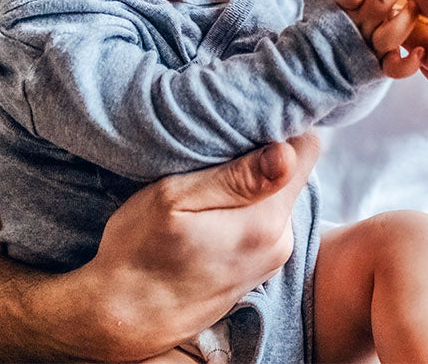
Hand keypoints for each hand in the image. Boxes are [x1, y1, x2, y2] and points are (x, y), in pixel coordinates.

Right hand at [0, 137, 318, 361]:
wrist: (119, 321)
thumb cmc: (137, 254)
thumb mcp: (173, 202)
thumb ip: (235, 177)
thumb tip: (287, 152)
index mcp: (266, 220)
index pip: (307, 147)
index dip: (284, 119)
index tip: (254, 106)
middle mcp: (280, 241)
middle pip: (295, 169)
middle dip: (266, 146)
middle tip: (225, 132)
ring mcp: (270, 258)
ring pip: (278, 192)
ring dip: (255, 176)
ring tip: (215, 164)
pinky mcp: (257, 267)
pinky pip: (265, 218)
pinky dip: (247, 202)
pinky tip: (214, 198)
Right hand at [303, 0, 422, 77]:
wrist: (315, 67)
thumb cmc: (320, 27)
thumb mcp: (314, 0)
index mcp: (342, 8)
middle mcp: (359, 26)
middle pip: (379, 3)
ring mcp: (370, 47)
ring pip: (391, 34)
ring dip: (406, 19)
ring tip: (416, 3)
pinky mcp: (380, 66)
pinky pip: (396, 68)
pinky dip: (409, 63)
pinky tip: (421, 51)